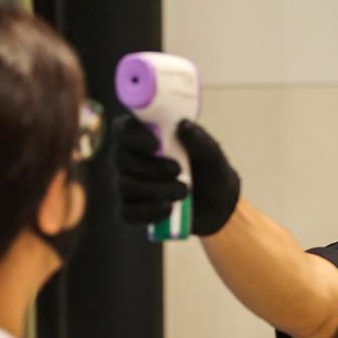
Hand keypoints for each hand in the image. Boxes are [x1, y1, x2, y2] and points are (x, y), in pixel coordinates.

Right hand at [111, 116, 240, 235]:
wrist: (216, 204)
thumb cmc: (210, 170)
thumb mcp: (212, 155)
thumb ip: (200, 140)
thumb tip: (183, 125)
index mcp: (145, 136)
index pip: (124, 129)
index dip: (134, 137)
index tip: (156, 146)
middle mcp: (130, 158)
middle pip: (120, 158)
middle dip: (150, 167)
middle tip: (178, 170)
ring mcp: (127, 184)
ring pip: (125, 186)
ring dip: (155, 190)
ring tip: (183, 191)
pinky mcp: (131, 209)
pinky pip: (127, 213)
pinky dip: (148, 212)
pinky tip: (168, 209)